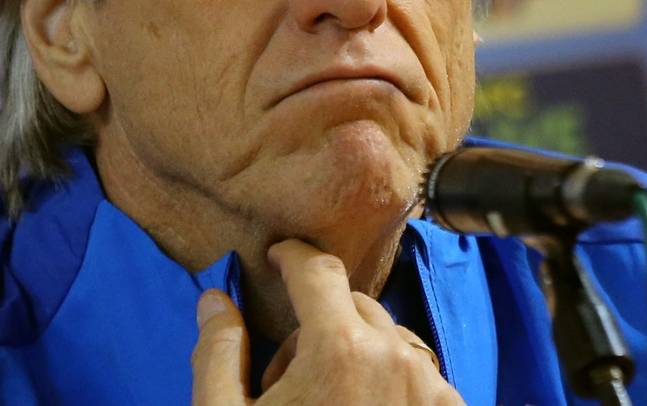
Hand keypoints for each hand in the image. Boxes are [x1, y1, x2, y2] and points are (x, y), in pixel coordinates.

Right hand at [191, 239, 463, 404]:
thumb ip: (218, 354)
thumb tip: (215, 300)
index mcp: (337, 347)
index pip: (317, 268)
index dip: (291, 256)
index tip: (277, 260)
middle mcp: (394, 357)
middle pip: (353, 305)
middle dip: (319, 323)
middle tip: (287, 375)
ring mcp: (431, 389)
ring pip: (390, 342)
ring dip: (358, 355)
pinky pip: (419, 378)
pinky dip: (391, 385)